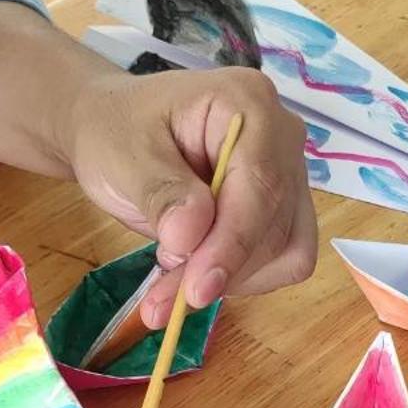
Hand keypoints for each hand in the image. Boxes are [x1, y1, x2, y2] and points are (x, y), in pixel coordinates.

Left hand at [58, 65, 315, 325]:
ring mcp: (289, 173)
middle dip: (222, 269)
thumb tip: (189, 238)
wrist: (118, 132)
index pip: (260, 184)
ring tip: (170, 291)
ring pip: (286, 249)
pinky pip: (283, 258)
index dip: (231, 244)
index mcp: (248, 103)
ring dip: (231, 280)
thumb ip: (159, 193)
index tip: (196, 291)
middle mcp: (282, 135)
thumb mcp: (122, 155)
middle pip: (276, 222)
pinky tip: (198, 273)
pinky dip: (242, 278)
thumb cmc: (117, 132)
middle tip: (162, 305)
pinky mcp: (285, 208)